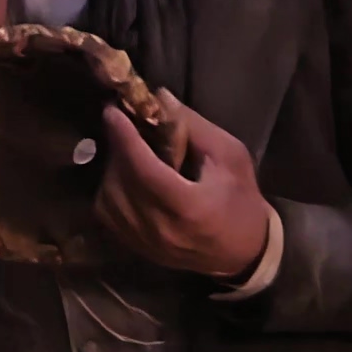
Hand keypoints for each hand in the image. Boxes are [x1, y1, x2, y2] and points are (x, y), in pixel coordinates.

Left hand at [94, 94, 272, 279]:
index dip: (124, 137)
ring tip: (127, 151)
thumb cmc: (241, 200)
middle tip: (123, 124)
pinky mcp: (136, 248)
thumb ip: (193, 126)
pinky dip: (110, 191)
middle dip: (117, 148)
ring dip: (112, 169)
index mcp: (189, 207)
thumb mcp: (230, 155)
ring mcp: (144, 243)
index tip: (112, 110)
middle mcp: (160, 229)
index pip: (143, 169)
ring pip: (107, 199)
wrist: (244, 253)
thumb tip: (158, 98)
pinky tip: (125, 177)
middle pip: (121, 181)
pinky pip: (107, 214)